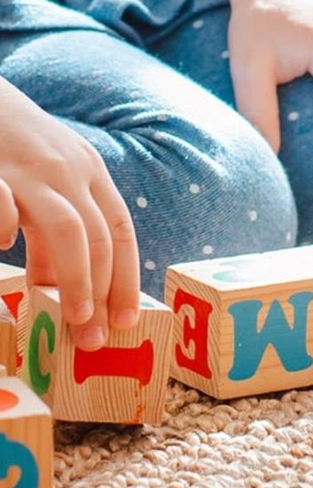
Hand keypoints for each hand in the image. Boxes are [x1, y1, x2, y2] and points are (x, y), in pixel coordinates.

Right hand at [0, 78, 139, 349]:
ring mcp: (31, 167)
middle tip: (94, 338)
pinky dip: (7, 225)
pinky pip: (6, 203)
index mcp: (88, 172)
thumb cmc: (8, 149)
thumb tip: (64, 292)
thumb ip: (52, 235)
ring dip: (76, 278)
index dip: (127, 277)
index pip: (120, 230)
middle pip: (101, 236)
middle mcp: (69, 168)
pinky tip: (3, 247)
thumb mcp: (43, 187)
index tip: (126, 320)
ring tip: (74, 318)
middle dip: (101, 292)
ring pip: (70, 228)